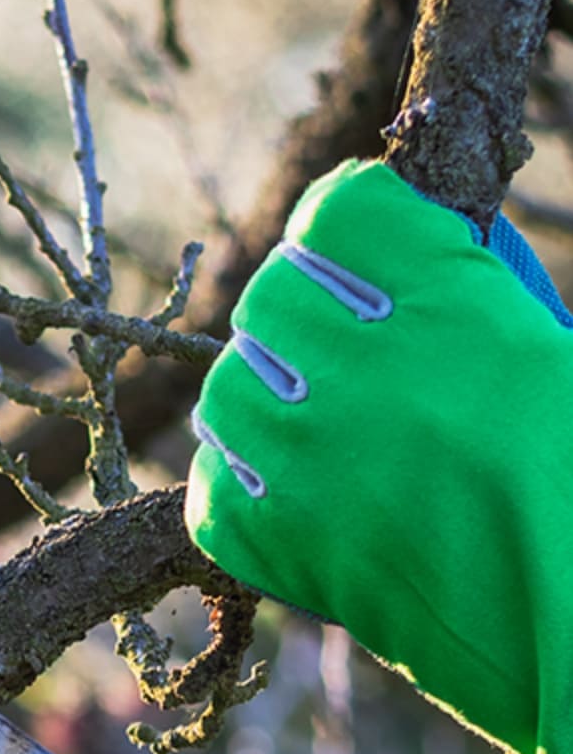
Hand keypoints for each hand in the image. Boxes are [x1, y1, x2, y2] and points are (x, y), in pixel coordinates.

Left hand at [187, 159, 572, 753]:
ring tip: (316, 431)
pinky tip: (295, 500)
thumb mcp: (553, 348)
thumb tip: (406, 241)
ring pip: (226, 392)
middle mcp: (359, 371)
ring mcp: (303, 459)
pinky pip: (214, 489)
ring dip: (262, 402)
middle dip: (302, 319)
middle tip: (342, 359)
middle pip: (269, 299)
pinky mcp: (273, 542)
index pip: (336, 211)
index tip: (361, 257)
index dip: (347, 233)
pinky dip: (244, 491)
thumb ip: (478, 286)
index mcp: (445, 304)